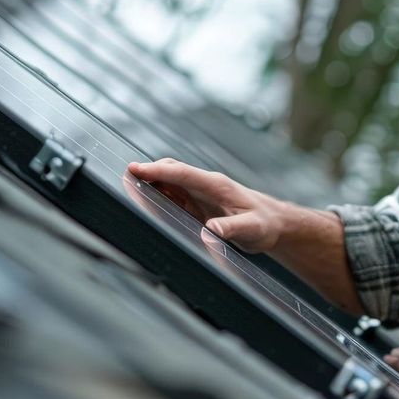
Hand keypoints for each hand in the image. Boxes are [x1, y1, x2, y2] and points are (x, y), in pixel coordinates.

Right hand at [126, 159, 284, 252]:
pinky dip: (159, 195)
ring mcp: (201, 193)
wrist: (274, 224)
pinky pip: (174, 196)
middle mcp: (206, 185)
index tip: (135, 169)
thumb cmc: (264, 224)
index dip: (157, 170)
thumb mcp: (252, 229)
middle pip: (172, 172)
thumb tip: (210, 230)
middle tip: (125, 178)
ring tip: (129, 189)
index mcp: (216, 185)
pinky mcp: (198, 204)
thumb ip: (231, 228)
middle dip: (149, 172)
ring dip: (151, 183)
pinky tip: (147, 201)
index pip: (182, 173)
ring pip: (170, 182)